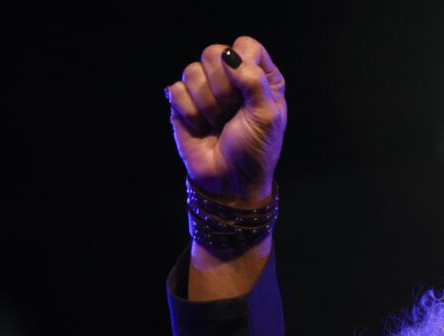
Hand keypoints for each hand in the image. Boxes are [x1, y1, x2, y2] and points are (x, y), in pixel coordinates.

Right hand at [165, 36, 286, 205]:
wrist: (230, 182)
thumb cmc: (255, 150)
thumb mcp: (267, 116)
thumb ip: (254, 81)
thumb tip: (229, 56)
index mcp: (260, 77)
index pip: (246, 45)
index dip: (241, 67)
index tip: (246, 95)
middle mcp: (233, 78)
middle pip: (213, 52)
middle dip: (221, 88)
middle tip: (231, 113)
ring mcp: (206, 89)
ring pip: (192, 70)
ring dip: (207, 104)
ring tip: (218, 123)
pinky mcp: (183, 103)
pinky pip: (176, 90)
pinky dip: (189, 113)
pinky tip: (201, 127)